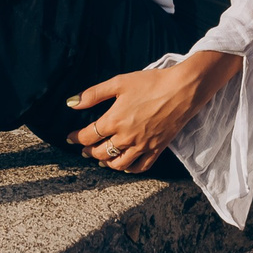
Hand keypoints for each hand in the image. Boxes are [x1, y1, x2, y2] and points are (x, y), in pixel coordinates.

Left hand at [64, 53, 237, 173]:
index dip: (76, 138)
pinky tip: (124, 165)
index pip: (89, 135)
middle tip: (84, 148)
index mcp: (115, 120)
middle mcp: (127, 137)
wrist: (182, 90)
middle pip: (101, 152)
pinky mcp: (157, 149)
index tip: (70, 137)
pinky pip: (140, 167)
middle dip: (89, 151)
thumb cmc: (151, 83)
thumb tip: (71, 103)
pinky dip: (129, 169)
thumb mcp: (119, 82)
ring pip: (118, 163)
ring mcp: (142, 146)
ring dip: (105, 163)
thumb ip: (93, 94)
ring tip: (100, 159)